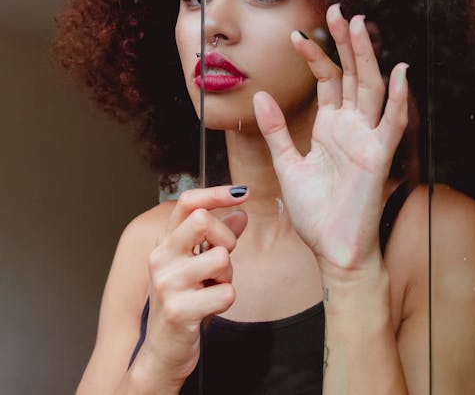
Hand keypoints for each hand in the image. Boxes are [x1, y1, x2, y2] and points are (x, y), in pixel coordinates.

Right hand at [134, 186, 247, 389]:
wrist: (163, 352)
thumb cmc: (184, 303)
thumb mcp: (198, 266)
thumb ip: (218, 238)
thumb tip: (241, 214)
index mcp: (165, 242)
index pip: (188, 202)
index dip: (217, 193)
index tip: (242, 192)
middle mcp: (161, 257)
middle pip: (203, 220)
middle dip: (225, 238)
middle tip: (221, 260)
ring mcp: (167, 283)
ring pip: (221, 258)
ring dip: (227, 276)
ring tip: (211, 289)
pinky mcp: (178, 310)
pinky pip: (226, 292)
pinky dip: (226, 300)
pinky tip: (209, 308)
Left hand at [253, 4, 407, 277]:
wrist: (331, 250)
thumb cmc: (314, 212)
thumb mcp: (287, 164)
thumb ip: (276, 130)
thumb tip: (261, 95)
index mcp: (331, 127)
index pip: (327, 80)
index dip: (315, 56)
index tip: (297, 34)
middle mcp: (351, 127)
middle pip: (351, 75)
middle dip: (344, 43)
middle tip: (336, 10)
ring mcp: (366, 140)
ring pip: (370, 89)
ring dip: (367, 58)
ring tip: (359, 26)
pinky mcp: (378, 158)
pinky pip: (391, 123)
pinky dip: (398, 98)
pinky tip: (400, 72)